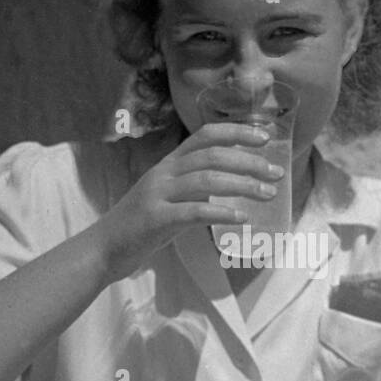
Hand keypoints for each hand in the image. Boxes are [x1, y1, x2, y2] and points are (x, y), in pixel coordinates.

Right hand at [97, 121, 282, 279]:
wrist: (103, 248)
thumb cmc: (141, 225)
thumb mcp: (167, 196)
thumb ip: (194, 187)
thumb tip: (231, 183)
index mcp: (169, 164)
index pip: (205, 135)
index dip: (237, 132)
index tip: (266, 138)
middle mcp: (164, 173)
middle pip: (213, 155)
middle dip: (250, 161)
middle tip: (276, 172)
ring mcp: (158, 194)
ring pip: (208, 180)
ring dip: (244, 185)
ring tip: (269, 194)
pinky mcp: (156, 219)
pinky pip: (195, 212)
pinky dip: (222, 213)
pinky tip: (242, 218)